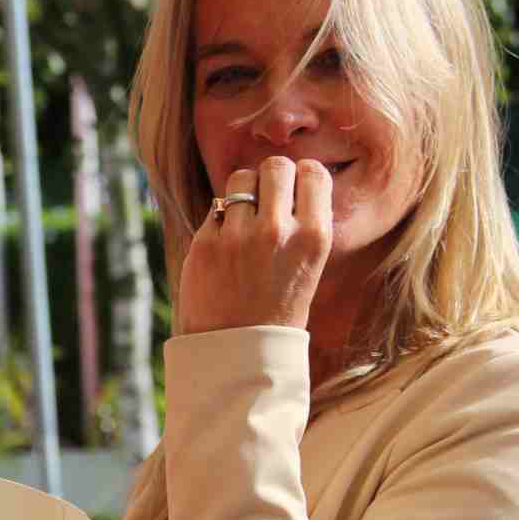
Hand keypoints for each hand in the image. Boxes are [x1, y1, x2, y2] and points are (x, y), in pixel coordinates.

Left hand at [179, 157, 331, 335]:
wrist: (240, 353)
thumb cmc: (278, 309)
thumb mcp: (308, 266)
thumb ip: (302, 223)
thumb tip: (292, 178)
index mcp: (313, 238)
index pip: (313, 173)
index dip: (303, 177)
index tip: (296, 191)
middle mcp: (277, 231)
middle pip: (276, 166)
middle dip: (271, 178)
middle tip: (267, 200)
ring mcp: (238, 235)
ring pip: (240, 180)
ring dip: (243, 193)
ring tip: (244, 219)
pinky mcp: (205, 243)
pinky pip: (215, 208)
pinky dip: (221, 220)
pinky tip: (226, 247)